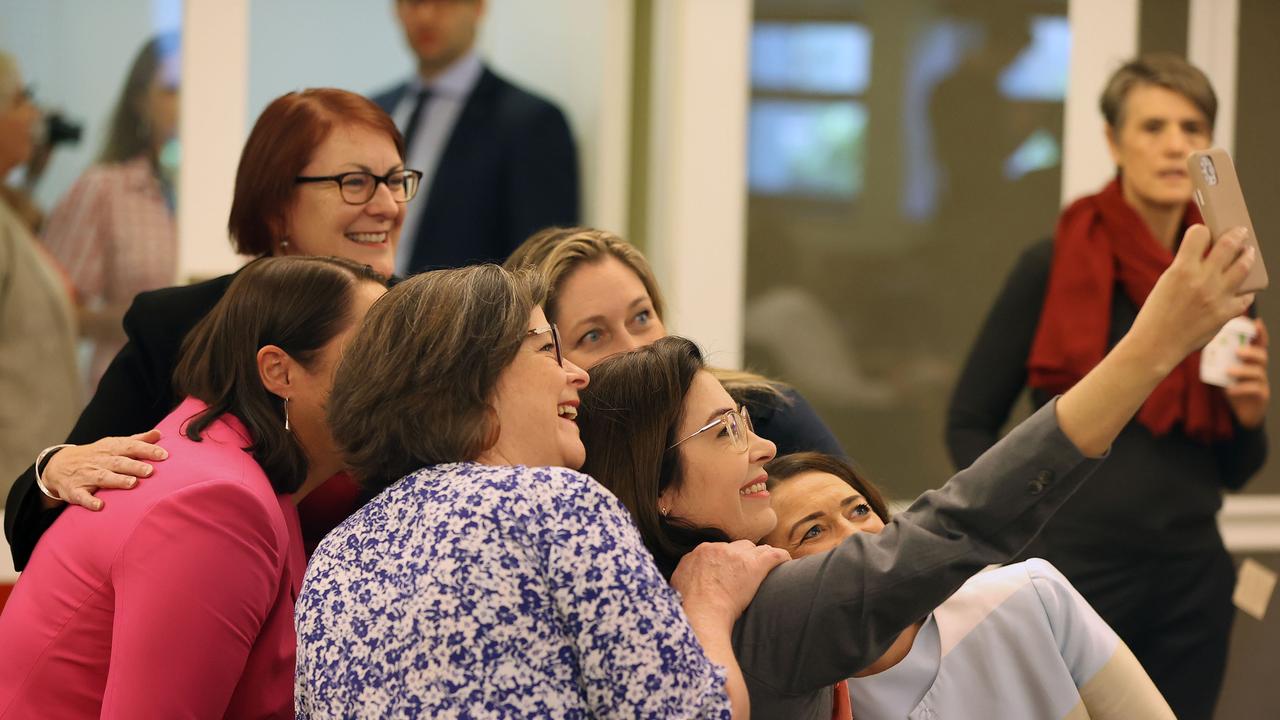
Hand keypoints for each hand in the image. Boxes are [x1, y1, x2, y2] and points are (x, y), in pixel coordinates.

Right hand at [41, 430, 167, 510]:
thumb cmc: (96, 455)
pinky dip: (90, 501)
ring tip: (132, 483)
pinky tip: (100, 506)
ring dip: (117, 480)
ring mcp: (87, 476)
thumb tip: (158, 434)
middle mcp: (100, 461)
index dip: (147, 450)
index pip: (131, 447)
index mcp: (111, 449)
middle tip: (150, 471)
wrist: (59, 465)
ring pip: (103, 477)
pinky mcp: (75, 490)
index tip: (164, 455)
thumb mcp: (114, 444)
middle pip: (119, 462)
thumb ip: (137, 441)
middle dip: (134, 466)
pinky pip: (82, 496)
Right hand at [670, 540, 789, 620]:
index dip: (727, 560)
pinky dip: (782, 558)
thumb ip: (683, 575)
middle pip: (737, 547)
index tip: (731, 571)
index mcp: (701, 552)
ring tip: (768, 568)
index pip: (719, 549)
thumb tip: (683, 582)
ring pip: (755, 549)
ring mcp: (737, 555)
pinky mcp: (755, 565)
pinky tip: (787, 563)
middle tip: (748, 573)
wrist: (701, 612)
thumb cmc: (688, 607)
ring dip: (760, 558)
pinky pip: (775, 555)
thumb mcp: (676, 585)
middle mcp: (719, 548)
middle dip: (743, 557)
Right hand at [1129, 225, 1255, 371]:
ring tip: (1249, 253)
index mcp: (1181, 269)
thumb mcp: (1165, 283)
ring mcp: (1217, 296)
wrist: (1156, 345)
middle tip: (1240, 231)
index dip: (1202, 231)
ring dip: (1248, 256)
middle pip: (1228, 244)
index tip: (1206, 233)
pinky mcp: (1226, 313)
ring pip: (1244, 266)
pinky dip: (1245, 291)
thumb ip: (1187, 268)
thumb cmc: (1156, 314)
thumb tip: (1212, 256)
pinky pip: (1245, 296)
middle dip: (1237, 234)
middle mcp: (1202, 279)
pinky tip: (1243, 288)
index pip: (1200, 233)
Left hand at [1227, 318, 1269, 428]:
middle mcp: (1259, 370)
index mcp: (1251, 362)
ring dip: (1243, 370)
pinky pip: (1254, 390)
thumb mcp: (1223, 373)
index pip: (1259, 344)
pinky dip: (1241, 388)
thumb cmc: (1233, 388)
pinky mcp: (1261, 396)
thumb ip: (1217, 361)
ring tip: (1229, 371)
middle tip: (1238, 351)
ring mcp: (1262, 383)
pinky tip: (1230, 390)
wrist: (1242, 413)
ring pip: (1258, 373)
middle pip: (1262, 356)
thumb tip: (1198, 345)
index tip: (1256, 322)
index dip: (1260, 333)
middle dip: (1251, 352)